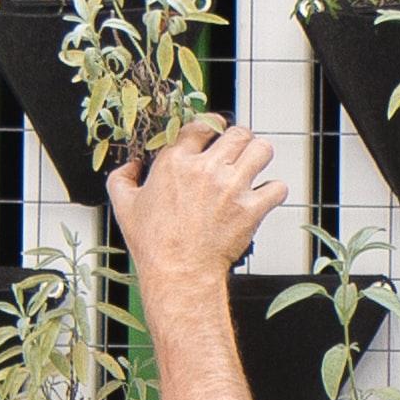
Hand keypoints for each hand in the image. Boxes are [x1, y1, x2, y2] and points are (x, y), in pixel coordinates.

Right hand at [107, 119, 285, 287]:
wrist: (178, 274)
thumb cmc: (153, 244)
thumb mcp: (124, 207)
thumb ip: (121, 179)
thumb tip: (131, 166)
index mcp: (176, 162)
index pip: (202, 125)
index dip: (210, 128)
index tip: (214, 135)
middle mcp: (206, 169)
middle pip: (238, 132)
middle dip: (239, 140)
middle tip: (237, 153)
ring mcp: (232, 187)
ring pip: (262, 150)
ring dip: (259, 157)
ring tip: (253, 168)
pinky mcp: (251, 209)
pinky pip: (278, 187)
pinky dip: (274, 191)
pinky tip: (263, 197)